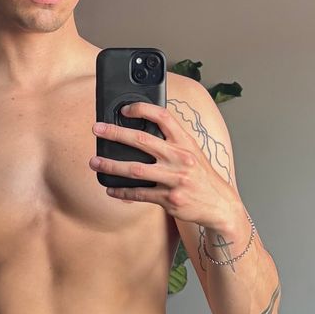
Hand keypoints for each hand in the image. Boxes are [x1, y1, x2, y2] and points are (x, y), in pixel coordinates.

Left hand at [89, 101, 241, 230]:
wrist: (220, 204)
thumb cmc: (201, 176)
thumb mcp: (192, 152)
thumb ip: (172, 142)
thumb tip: (143, 131)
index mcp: (185, 142)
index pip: (163, 117)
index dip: (142, 109)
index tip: (125, 109)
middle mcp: (179, 158)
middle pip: (142, 140)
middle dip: (115, 133)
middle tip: (97, 129)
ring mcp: (174, 179)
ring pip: (136, 169)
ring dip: (111, 165)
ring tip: (95, 162)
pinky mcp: (169, 199)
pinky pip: (140, 194)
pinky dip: (123, 192)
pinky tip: (111, 189)